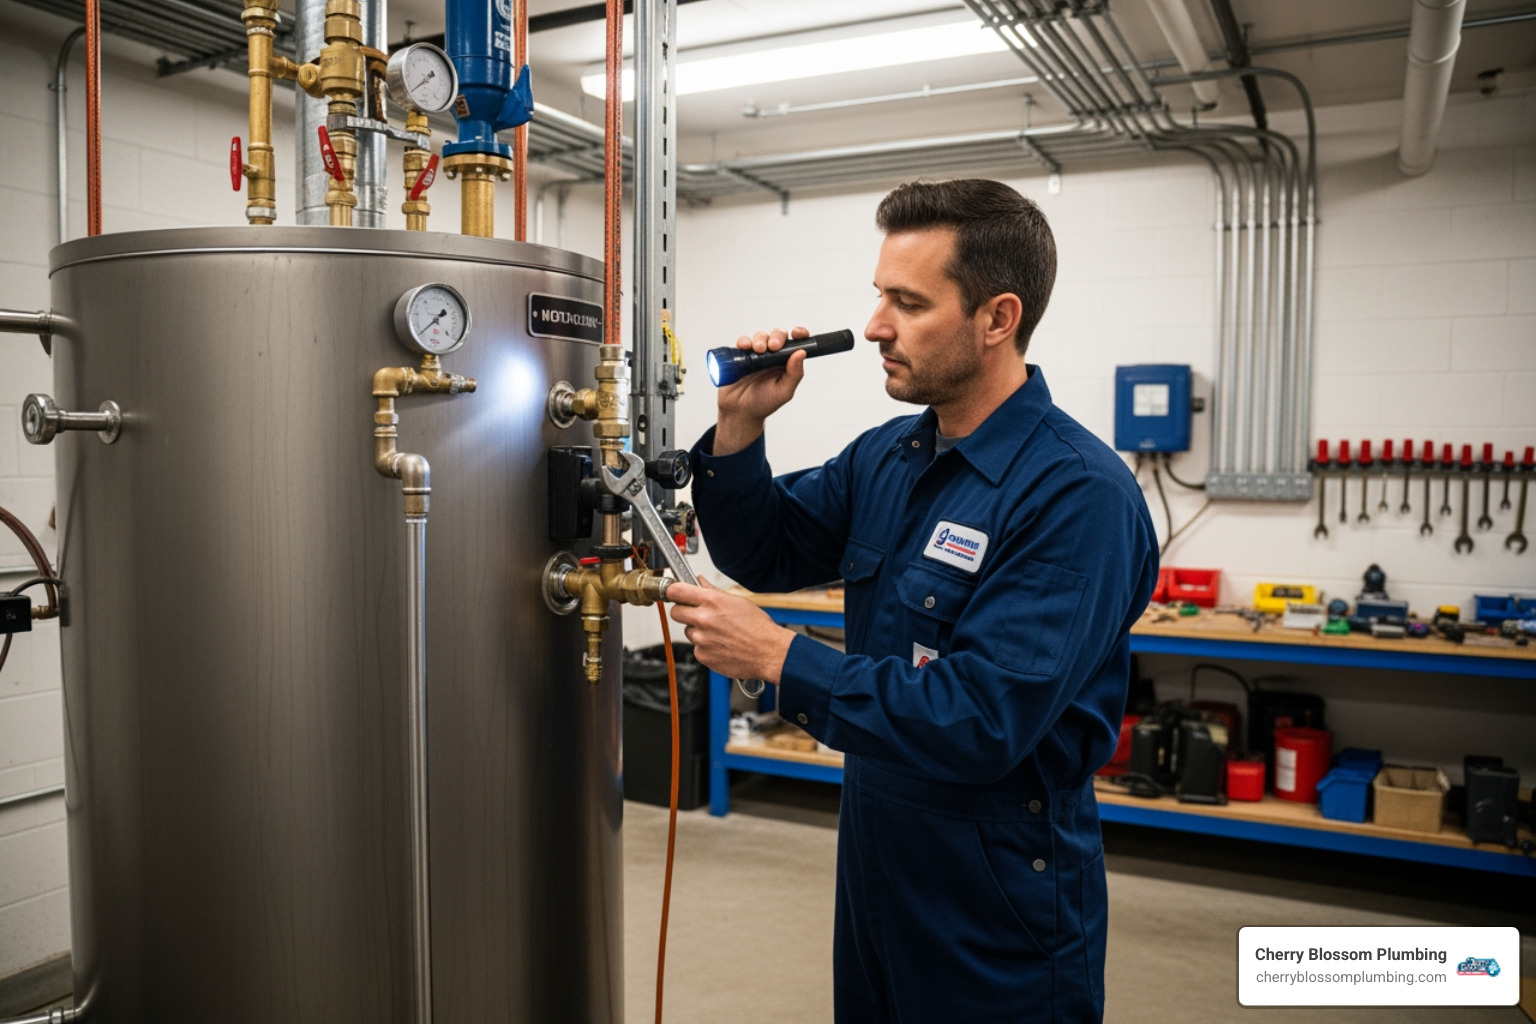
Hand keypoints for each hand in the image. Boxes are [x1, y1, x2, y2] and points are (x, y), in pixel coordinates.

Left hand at [667, 577, 794, 683]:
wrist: (768, 652)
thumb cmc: (757, 627)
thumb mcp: (737, 602)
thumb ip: (713, 591)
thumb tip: (699, 581)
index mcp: (712, 601)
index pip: (676, 591)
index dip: (673, 592)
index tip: (673, 593)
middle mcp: (703, 619)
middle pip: (675, 612)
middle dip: (684, 612)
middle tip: (698, 615)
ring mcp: (701, 639)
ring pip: (688, 631)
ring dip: (698, 631)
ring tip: (719, 633)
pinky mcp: (702, 655)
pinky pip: (696, 648)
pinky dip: (705, 647)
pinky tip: (722, 645)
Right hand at [713, 326, 809, 455]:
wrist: (740, 412)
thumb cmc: (764, 403)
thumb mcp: (784, 392)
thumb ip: (794, 374)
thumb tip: (801, 353)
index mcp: (786, 363)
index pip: (796, 344)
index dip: (799, 334)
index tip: (797, 334)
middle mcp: (772, 356)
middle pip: (777, 336)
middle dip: (777, 336)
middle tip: (773, 346)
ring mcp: (756, 355)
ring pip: (760, 336)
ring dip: (760, 339)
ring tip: (758, 350)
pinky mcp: (740, 356)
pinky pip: (742, 342)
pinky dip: (743, 341)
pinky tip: (744, 347)